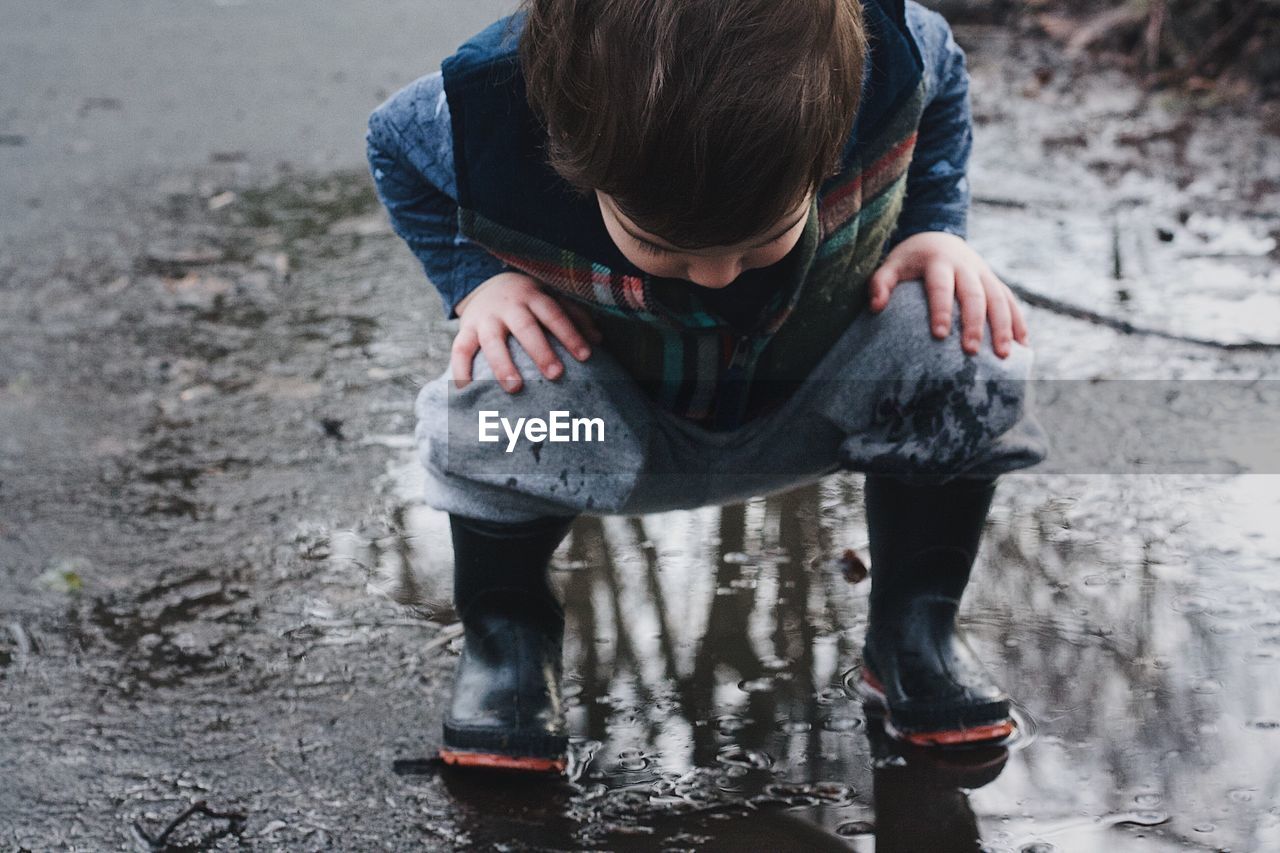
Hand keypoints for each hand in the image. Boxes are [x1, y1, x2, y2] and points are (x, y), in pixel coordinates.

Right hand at [452, 272, 601, 392]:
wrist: (488, 284)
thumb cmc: (529, 300)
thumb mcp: (551, 299)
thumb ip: (575, 316)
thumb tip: (599, 339)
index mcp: (533, 296)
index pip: (554, 314)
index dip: (570, 334)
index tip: (586, 356)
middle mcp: (508, 305)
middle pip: (525, 327)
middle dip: (540, 350)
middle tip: (555, 374)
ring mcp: (484, 318)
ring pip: (492, 341)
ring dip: (503, 364)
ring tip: (515, 388)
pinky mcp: (465, 330)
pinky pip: (460, 350)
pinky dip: (461, 370)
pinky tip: (467, 391)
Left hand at [868, 232, 1028, 358]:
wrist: (938, 236)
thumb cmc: (910, 260)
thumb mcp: (891, 265)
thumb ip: (880, 283)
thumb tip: (875, 307)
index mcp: (938, 261)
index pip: (940, 286)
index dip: (941, 310)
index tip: (940, 335)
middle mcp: (966, 266)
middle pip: (974, 295)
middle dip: (974, 323)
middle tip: (970, 351)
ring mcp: (984, 273)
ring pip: (999, 298)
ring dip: (1004, 326)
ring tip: (1004, 355)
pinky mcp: (994, 281)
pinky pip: (1010, 300)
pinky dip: (1018, 321)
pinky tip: (1023, 345)